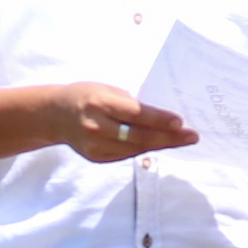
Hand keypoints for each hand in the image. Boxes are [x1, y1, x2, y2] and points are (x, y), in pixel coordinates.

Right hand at [48, 82, 196, 162]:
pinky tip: (161, 144)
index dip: (159, 119)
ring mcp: (96, 146)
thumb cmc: (87, 95)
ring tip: (182, 141)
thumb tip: (162, 117)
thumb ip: (130, 104)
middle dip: (169, 137)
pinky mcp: (97, 157)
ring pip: (136, 149)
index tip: (180, 122)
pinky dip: (145, 149)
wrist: (56, 114)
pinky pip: (127, 155)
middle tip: (192, 136)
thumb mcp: (106, 90)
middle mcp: (96, 127)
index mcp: (99, 103)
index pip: (135, 114)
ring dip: (162, 145)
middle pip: (139, 136)